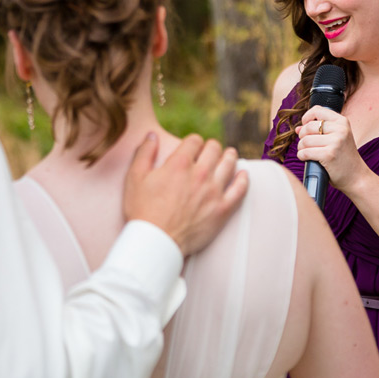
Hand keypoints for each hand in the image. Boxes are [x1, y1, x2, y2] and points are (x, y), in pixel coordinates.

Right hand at [123, 133, 247, 255]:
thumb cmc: (143, 211)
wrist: (156, 241)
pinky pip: (240, 190)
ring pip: (229, 164)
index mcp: (179, 164)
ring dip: (229, 156)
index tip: (192, 146)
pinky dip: (243, 180)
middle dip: (211, 147)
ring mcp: (213, 192)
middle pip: (214, 149)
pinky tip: (243, 175)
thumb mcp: (135, 178)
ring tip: (229, 155)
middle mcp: (200, 174)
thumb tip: (152, 136)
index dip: (193, 141)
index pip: (194, 140)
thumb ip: (144, 152)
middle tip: (210, 150)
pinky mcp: (222, 209)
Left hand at [295, 106, 368, 193]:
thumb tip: (297, 128)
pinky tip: (306, 158)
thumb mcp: (337, 138)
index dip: (306, 117)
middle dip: (302, 136)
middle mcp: (340, 129)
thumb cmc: (344, 157)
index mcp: (342, 122)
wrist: (356, 177)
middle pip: (308, 126)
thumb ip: (318, 131)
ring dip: (301, 147)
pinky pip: (305, 152)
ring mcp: (335, 142)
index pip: (317, 110)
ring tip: (306, 152)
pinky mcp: (329, 155)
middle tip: (306, 144)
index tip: (304, 126)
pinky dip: (302, 156)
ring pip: (305, 140)